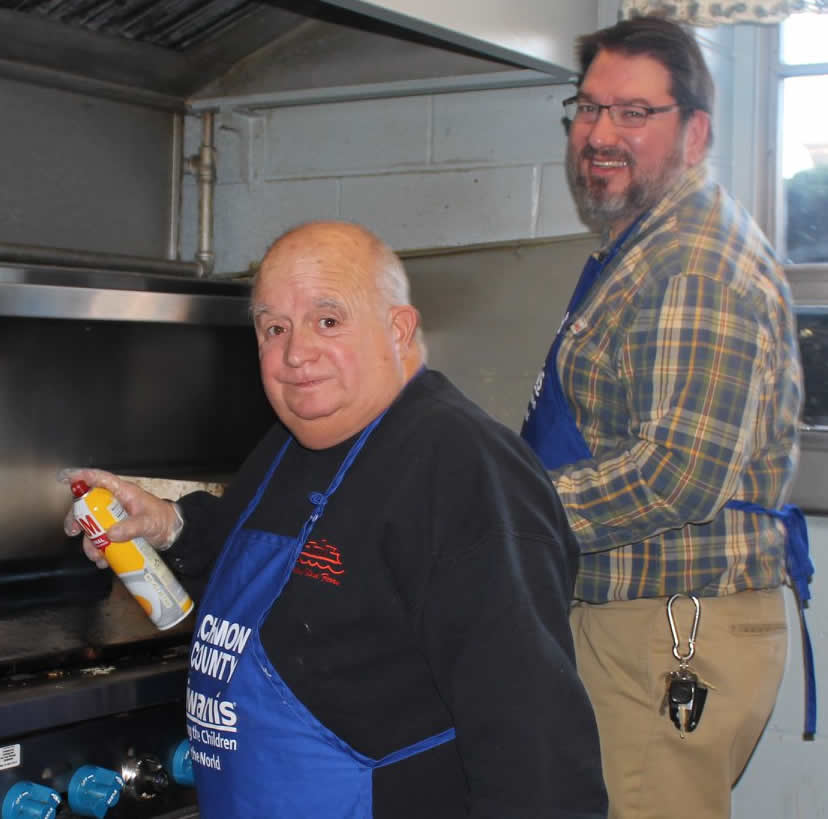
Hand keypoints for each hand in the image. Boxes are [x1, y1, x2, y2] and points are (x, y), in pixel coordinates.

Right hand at [58, 468, 181, 568]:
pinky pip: (99, 541)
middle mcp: (114, 504)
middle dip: (77, 518)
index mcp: (123, 493)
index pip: (101, 479)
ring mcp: (113, 519)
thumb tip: (111, 534)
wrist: (172, 534)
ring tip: (97, 555)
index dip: (84, 477)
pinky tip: (103, 560)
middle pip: (87, 505)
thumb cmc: (163, 520)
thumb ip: (132, 527)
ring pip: (91, 527)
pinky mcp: (115, 533)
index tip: (68, 478)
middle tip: (73, 531)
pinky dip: (98, 551)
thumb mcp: (149, 522)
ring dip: (89, 542)